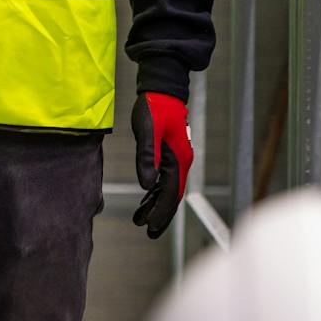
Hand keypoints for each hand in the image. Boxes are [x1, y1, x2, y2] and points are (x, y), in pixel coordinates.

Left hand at [133, 92, 193, 238]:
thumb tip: (147, 185)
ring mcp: (175, 158)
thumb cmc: (154, 107)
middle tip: (148, 231)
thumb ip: (146, 158)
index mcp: (178, 160)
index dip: (162, 212)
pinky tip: (145, 198)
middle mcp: (180, 162)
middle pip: (172, 195)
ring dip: (155, 204)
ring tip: (140, 219)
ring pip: (167, 188)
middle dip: (161, 214)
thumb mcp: (146, 132)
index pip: (171, 193)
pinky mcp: (168, 153)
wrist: (161, 88)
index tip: (150, 228)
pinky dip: (154, 191)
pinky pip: (163, 178)